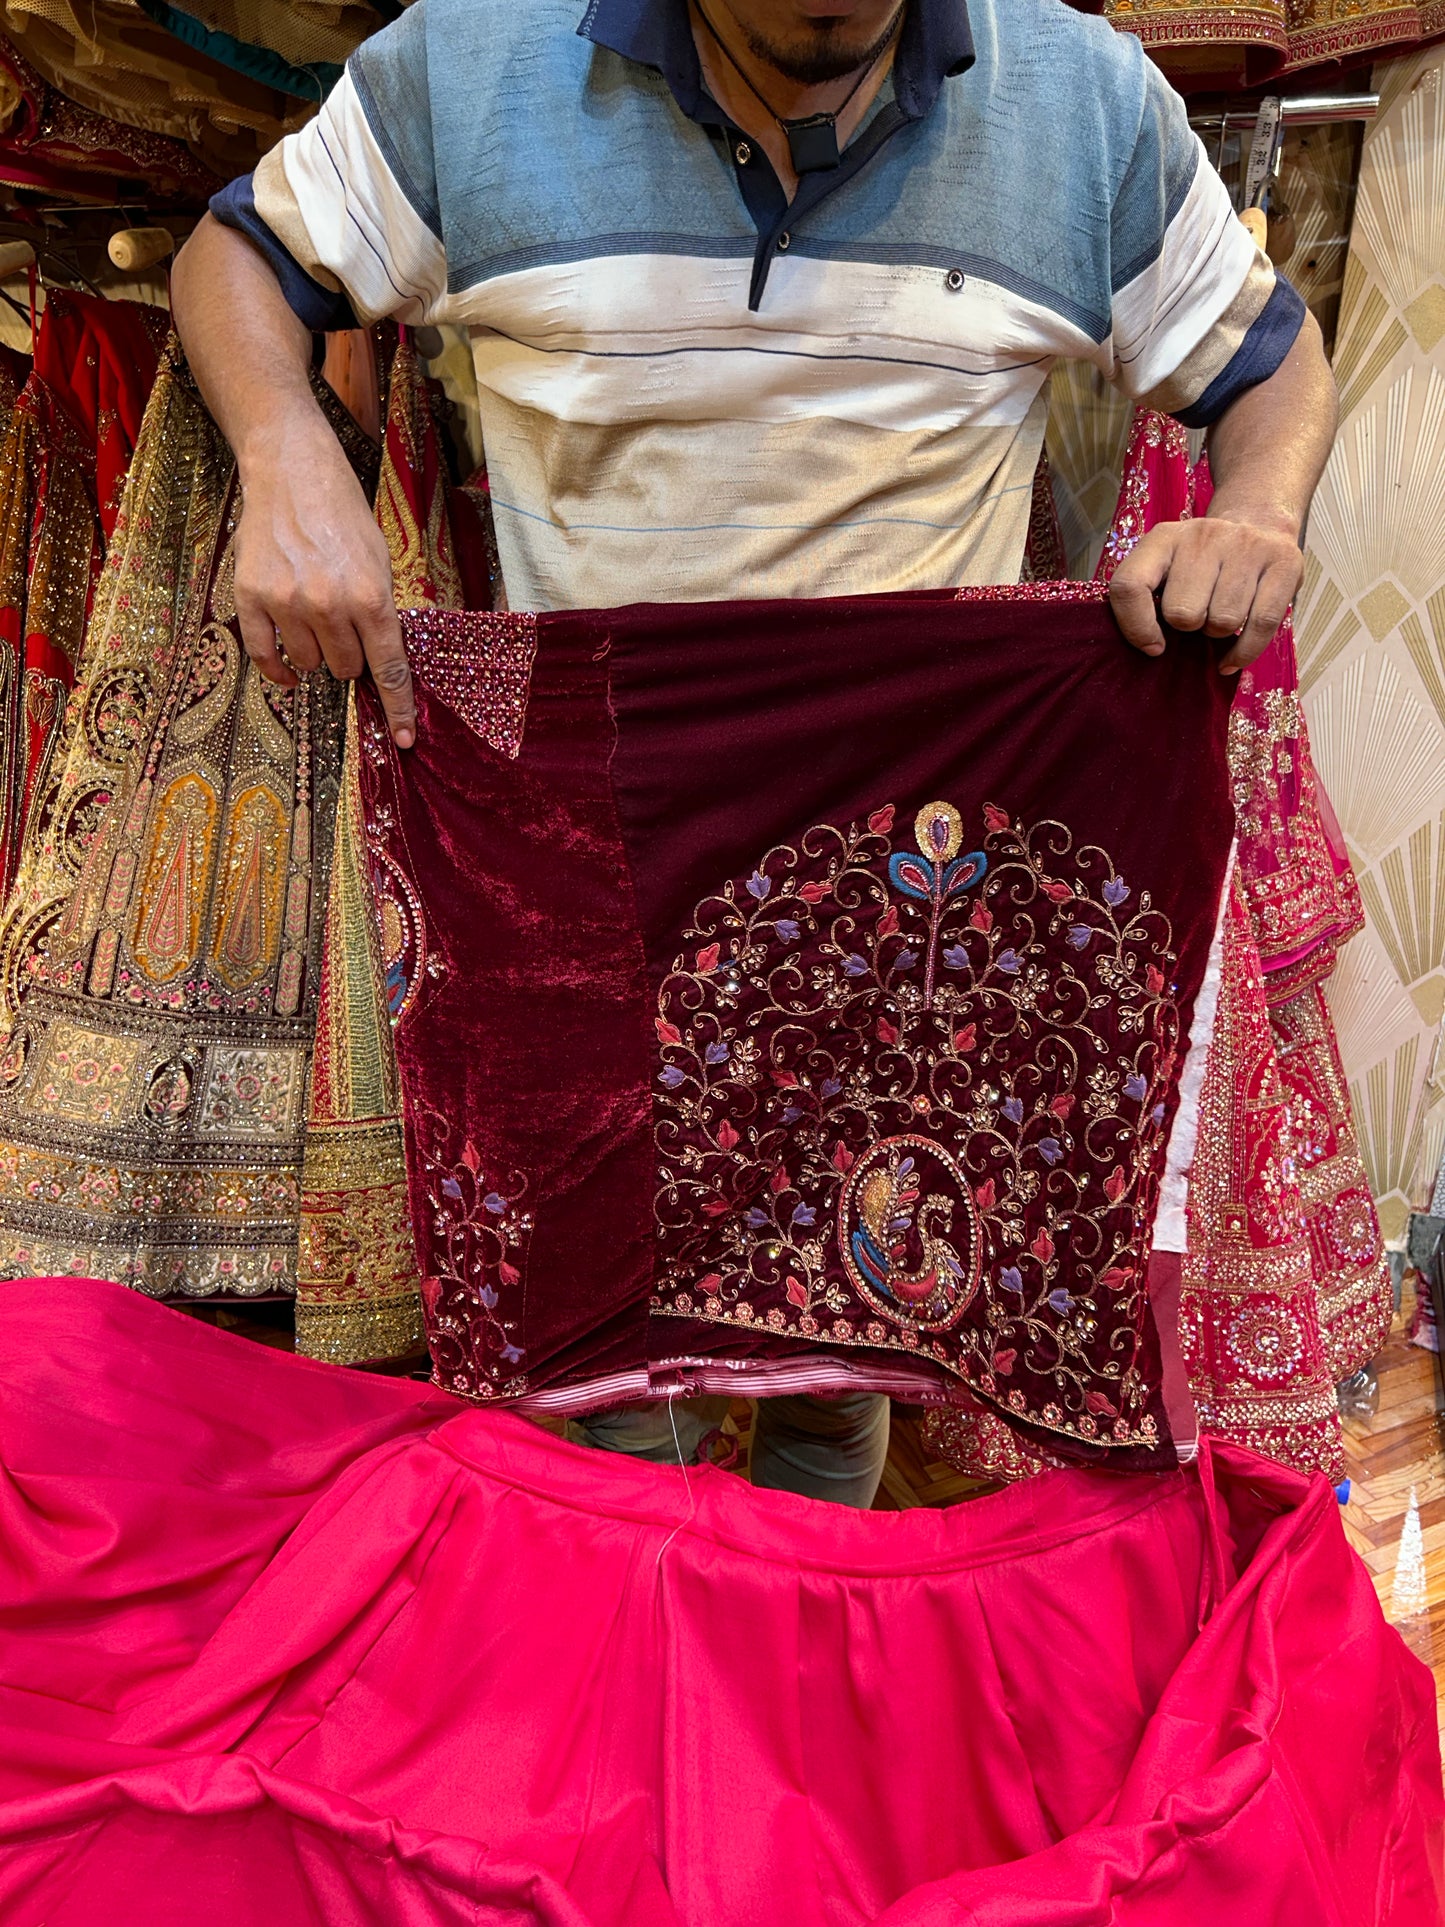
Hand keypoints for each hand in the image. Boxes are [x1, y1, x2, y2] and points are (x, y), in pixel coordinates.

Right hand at [232, 420, 415, 746]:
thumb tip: (382, 666)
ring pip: (311, 665)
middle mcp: (330, 604)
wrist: (290, 470)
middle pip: (347, 670)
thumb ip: (381, 614)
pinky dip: (280, 670)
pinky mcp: (250, 598)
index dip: (398, 708)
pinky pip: (267, 658)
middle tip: (345, 627)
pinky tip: (289, 668)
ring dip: (317, 653)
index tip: (403, 739)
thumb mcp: (381, 560)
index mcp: (371, 596)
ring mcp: (287, 603)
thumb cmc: (343, 514)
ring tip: (315, 615)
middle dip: (352, 659)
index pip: (389, 669)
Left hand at [1108, 510, 1303, 674]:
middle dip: (1190, 626)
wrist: (1258, 520)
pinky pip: (1261, 626)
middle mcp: (1204, 535)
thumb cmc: (1202, 562)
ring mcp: (1247, 546)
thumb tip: (1150, 649)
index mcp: (1164, 538)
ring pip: (1223, 622)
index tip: (1153, 646)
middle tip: (1200, 613)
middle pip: (1183, 614)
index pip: (1130, 586)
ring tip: (1222, 614)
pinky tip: (1233, 658)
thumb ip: (1146, 597)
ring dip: (1219, 632)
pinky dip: (1244, 652)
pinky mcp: (1285, 563)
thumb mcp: (1166, 566)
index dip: (1136, 626)